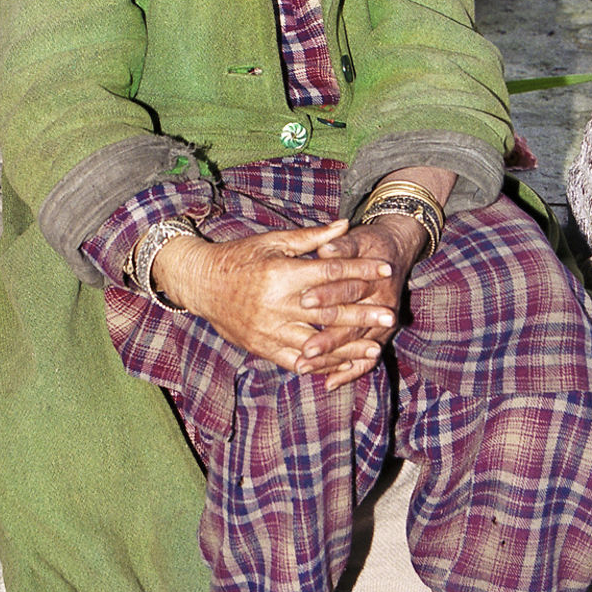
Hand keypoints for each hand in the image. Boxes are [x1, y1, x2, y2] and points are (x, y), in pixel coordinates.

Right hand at [150, 219, 396, 375]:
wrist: (200, 283)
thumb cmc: (240, 257)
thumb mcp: (273, 241)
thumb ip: (311, 237)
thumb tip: (345, 225)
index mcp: (281, 274)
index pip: (331, 272)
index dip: (361, 271)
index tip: (386, 271)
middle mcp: (276, 304)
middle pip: (329, 311)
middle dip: (363, 315)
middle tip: (391, 317)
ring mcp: (268, 330)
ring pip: (316, 343)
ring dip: (348, 348)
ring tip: (374, 348)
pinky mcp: (261, 348)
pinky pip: (296, 361)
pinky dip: (320, 365)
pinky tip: (342, 365)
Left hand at [299, 213, 428, 389]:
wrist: (395, 252)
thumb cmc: (368, 244)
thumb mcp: (357, 238)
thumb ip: (340, 245)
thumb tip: (325, 249)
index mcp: (377, 276)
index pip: (350, 287)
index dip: (328, 294)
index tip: (304, 301)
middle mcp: (385, 302)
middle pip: (354, 322)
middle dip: (329, 337)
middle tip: (304, 349)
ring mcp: (385, 323)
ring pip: (359, 346)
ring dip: (332, 359)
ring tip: (303, 367)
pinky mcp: (382, 336)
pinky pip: (368, 360)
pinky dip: (349, 372)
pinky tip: (329, 383)